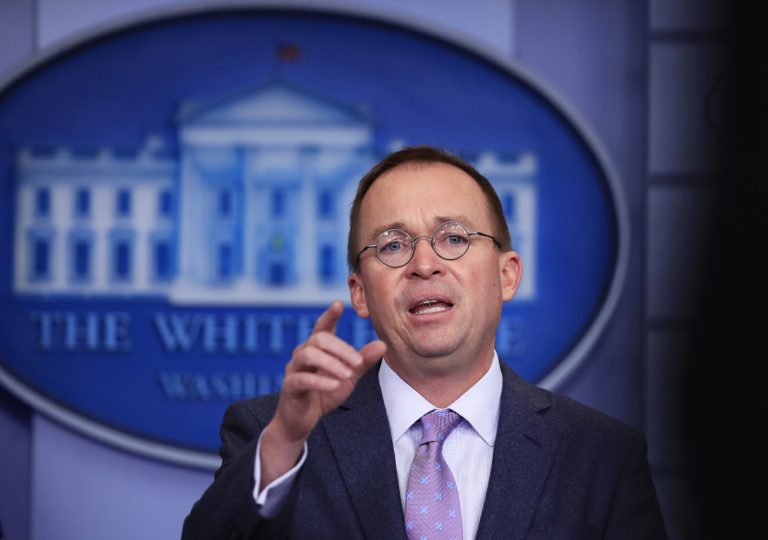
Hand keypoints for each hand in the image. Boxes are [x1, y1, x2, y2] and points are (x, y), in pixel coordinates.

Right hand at [259, 301, 385, 487]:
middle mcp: (302, 355)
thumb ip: (362, 361)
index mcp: (317, 350)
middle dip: (340, 348)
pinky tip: (334, 385)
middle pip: (318, 339)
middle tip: (357, 362)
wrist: (303, 421)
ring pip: (307, 354)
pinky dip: (319, 381)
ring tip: (347, 374)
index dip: (329, 315)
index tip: (338, 304)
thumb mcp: (348, 377)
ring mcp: (294, 370)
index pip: (321, 327)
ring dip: (330, 363)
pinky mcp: (290, 387)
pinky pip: (301, 379)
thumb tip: (382, 344)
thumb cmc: (324, 394)